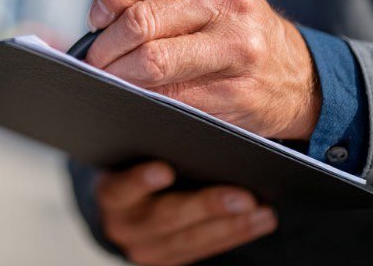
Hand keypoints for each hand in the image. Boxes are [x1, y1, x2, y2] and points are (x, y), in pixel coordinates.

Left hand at [87, 0, 319, 139]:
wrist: (298, 76)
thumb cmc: (235, 29)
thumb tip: (95, 23)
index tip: (97, 18)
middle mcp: (229, 3)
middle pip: (142, 20)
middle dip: (105, 45)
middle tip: (93, 59)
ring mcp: (235, 48)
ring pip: (151, 61)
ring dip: (117, 74)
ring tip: (109, 77)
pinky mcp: (234, 91)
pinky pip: (169, 95)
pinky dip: (140, 96)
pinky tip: (135, 94)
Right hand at [97, 161, 276, 265]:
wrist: (122, 205)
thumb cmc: (132, 164)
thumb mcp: (130, 152)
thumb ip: (150, 144)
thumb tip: (186, 120)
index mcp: (109, 192)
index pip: (120, 188)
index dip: (140, 181)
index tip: (165, 170)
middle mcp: (121, 225)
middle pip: (164, 218)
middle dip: (206, 207)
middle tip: (243, 197)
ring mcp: (144, 248)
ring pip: (190, 240)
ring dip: (231, 227)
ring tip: (263, 212)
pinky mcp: (166, 261)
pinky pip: (202, 251)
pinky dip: (233, 235)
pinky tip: (260, 221)